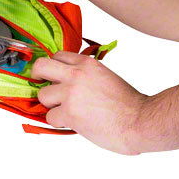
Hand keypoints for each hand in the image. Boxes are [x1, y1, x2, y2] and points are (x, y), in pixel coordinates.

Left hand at [31, 51, 147, 154]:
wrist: (141, 121)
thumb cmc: (128, 104)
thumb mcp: (105, 77)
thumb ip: (85, 75)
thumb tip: (67, 80)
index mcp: (87, 64)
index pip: (57, 56)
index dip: (53, 67)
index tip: (51, 76)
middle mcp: (76, 75)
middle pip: (41, 66)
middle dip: (38, 77)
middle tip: (44, 87)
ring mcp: (71, 93)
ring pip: (42, 95)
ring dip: (51, 105)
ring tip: (67, 111)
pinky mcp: (69, 112)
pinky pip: (50, 117)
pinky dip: (59, 122)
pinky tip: (73, 123)